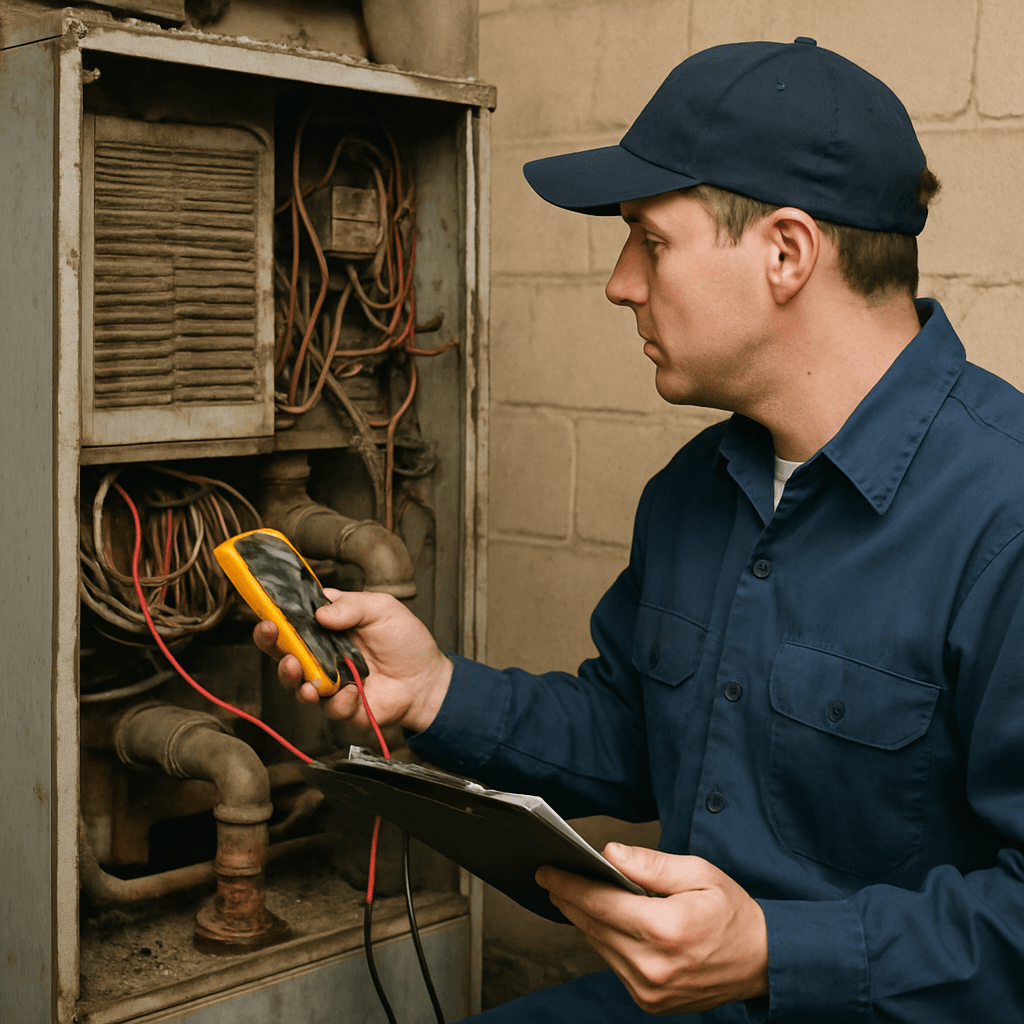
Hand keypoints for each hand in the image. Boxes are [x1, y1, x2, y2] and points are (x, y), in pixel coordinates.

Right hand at [253, 590, 452, 733]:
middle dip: (270, 644)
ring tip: (298, 667)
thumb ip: (351, 605)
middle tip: (271, 635)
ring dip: (293, 677)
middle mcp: (322, 657)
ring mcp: (330, 684)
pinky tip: (357, 689)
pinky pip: (330, 708)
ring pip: (297, 685)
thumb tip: (320, 612)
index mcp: (327, 629)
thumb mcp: (382, 609)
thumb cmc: (405, 641)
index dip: (275, 617)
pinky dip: (341, 699)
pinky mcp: (342, 708)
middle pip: (283, 653)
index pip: (293, 622)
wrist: (428, 678)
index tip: (267, 612)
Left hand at [536, 844, 767, 1014]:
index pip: (601, 903)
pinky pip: (614, 965)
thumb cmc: (731, 912)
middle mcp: (653, 966)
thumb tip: (610, 854)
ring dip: (584, 920)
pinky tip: (602, 922)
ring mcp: (650, 990)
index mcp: (666, 930)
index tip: (547, 870)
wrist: (761, 962)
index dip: (569, 885)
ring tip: (572, 894)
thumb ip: (651, 865)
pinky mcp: (650, 1002)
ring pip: (600, 947)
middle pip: (594, 926)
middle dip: (570, 899)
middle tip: (551, 877)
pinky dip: (605, 941)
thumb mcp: (698, 873)